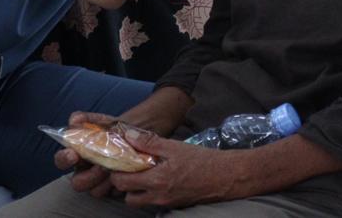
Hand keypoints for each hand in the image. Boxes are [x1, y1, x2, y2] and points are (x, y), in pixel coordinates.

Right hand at [55, 112, 118, 198]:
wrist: (138, 139)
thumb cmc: (116, 131)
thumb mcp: (103, 121)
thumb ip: (88, 119)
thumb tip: (74, 120)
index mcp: (79, 155)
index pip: (62, 160)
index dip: (64, 159)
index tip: (73, 154)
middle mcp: (87, 172)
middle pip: (77, 183)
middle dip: (88, 176)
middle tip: (100, 165)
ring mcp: (101, 183)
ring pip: (95, 191)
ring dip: (104, 180)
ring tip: (115, 167)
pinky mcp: (115, 190)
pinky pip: (113, 194)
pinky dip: (118, 185)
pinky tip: (125, 173)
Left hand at [110, 128, 241, 208]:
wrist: (224, 176)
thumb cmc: (201, 160)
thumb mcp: (174, 147)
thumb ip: (149, 143)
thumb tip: (128, 136)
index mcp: (156, 180)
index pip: (122, 182)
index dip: (116, 172)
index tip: (118, 160)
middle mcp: (158, 196)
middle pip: (127, 197)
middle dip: (123, 184)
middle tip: (128, 168)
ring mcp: (165, 203)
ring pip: (139, 202)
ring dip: (135, 191)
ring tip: (142, 173)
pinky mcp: (173, 205)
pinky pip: (153, 202)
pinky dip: (149, 193)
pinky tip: (156, 178)